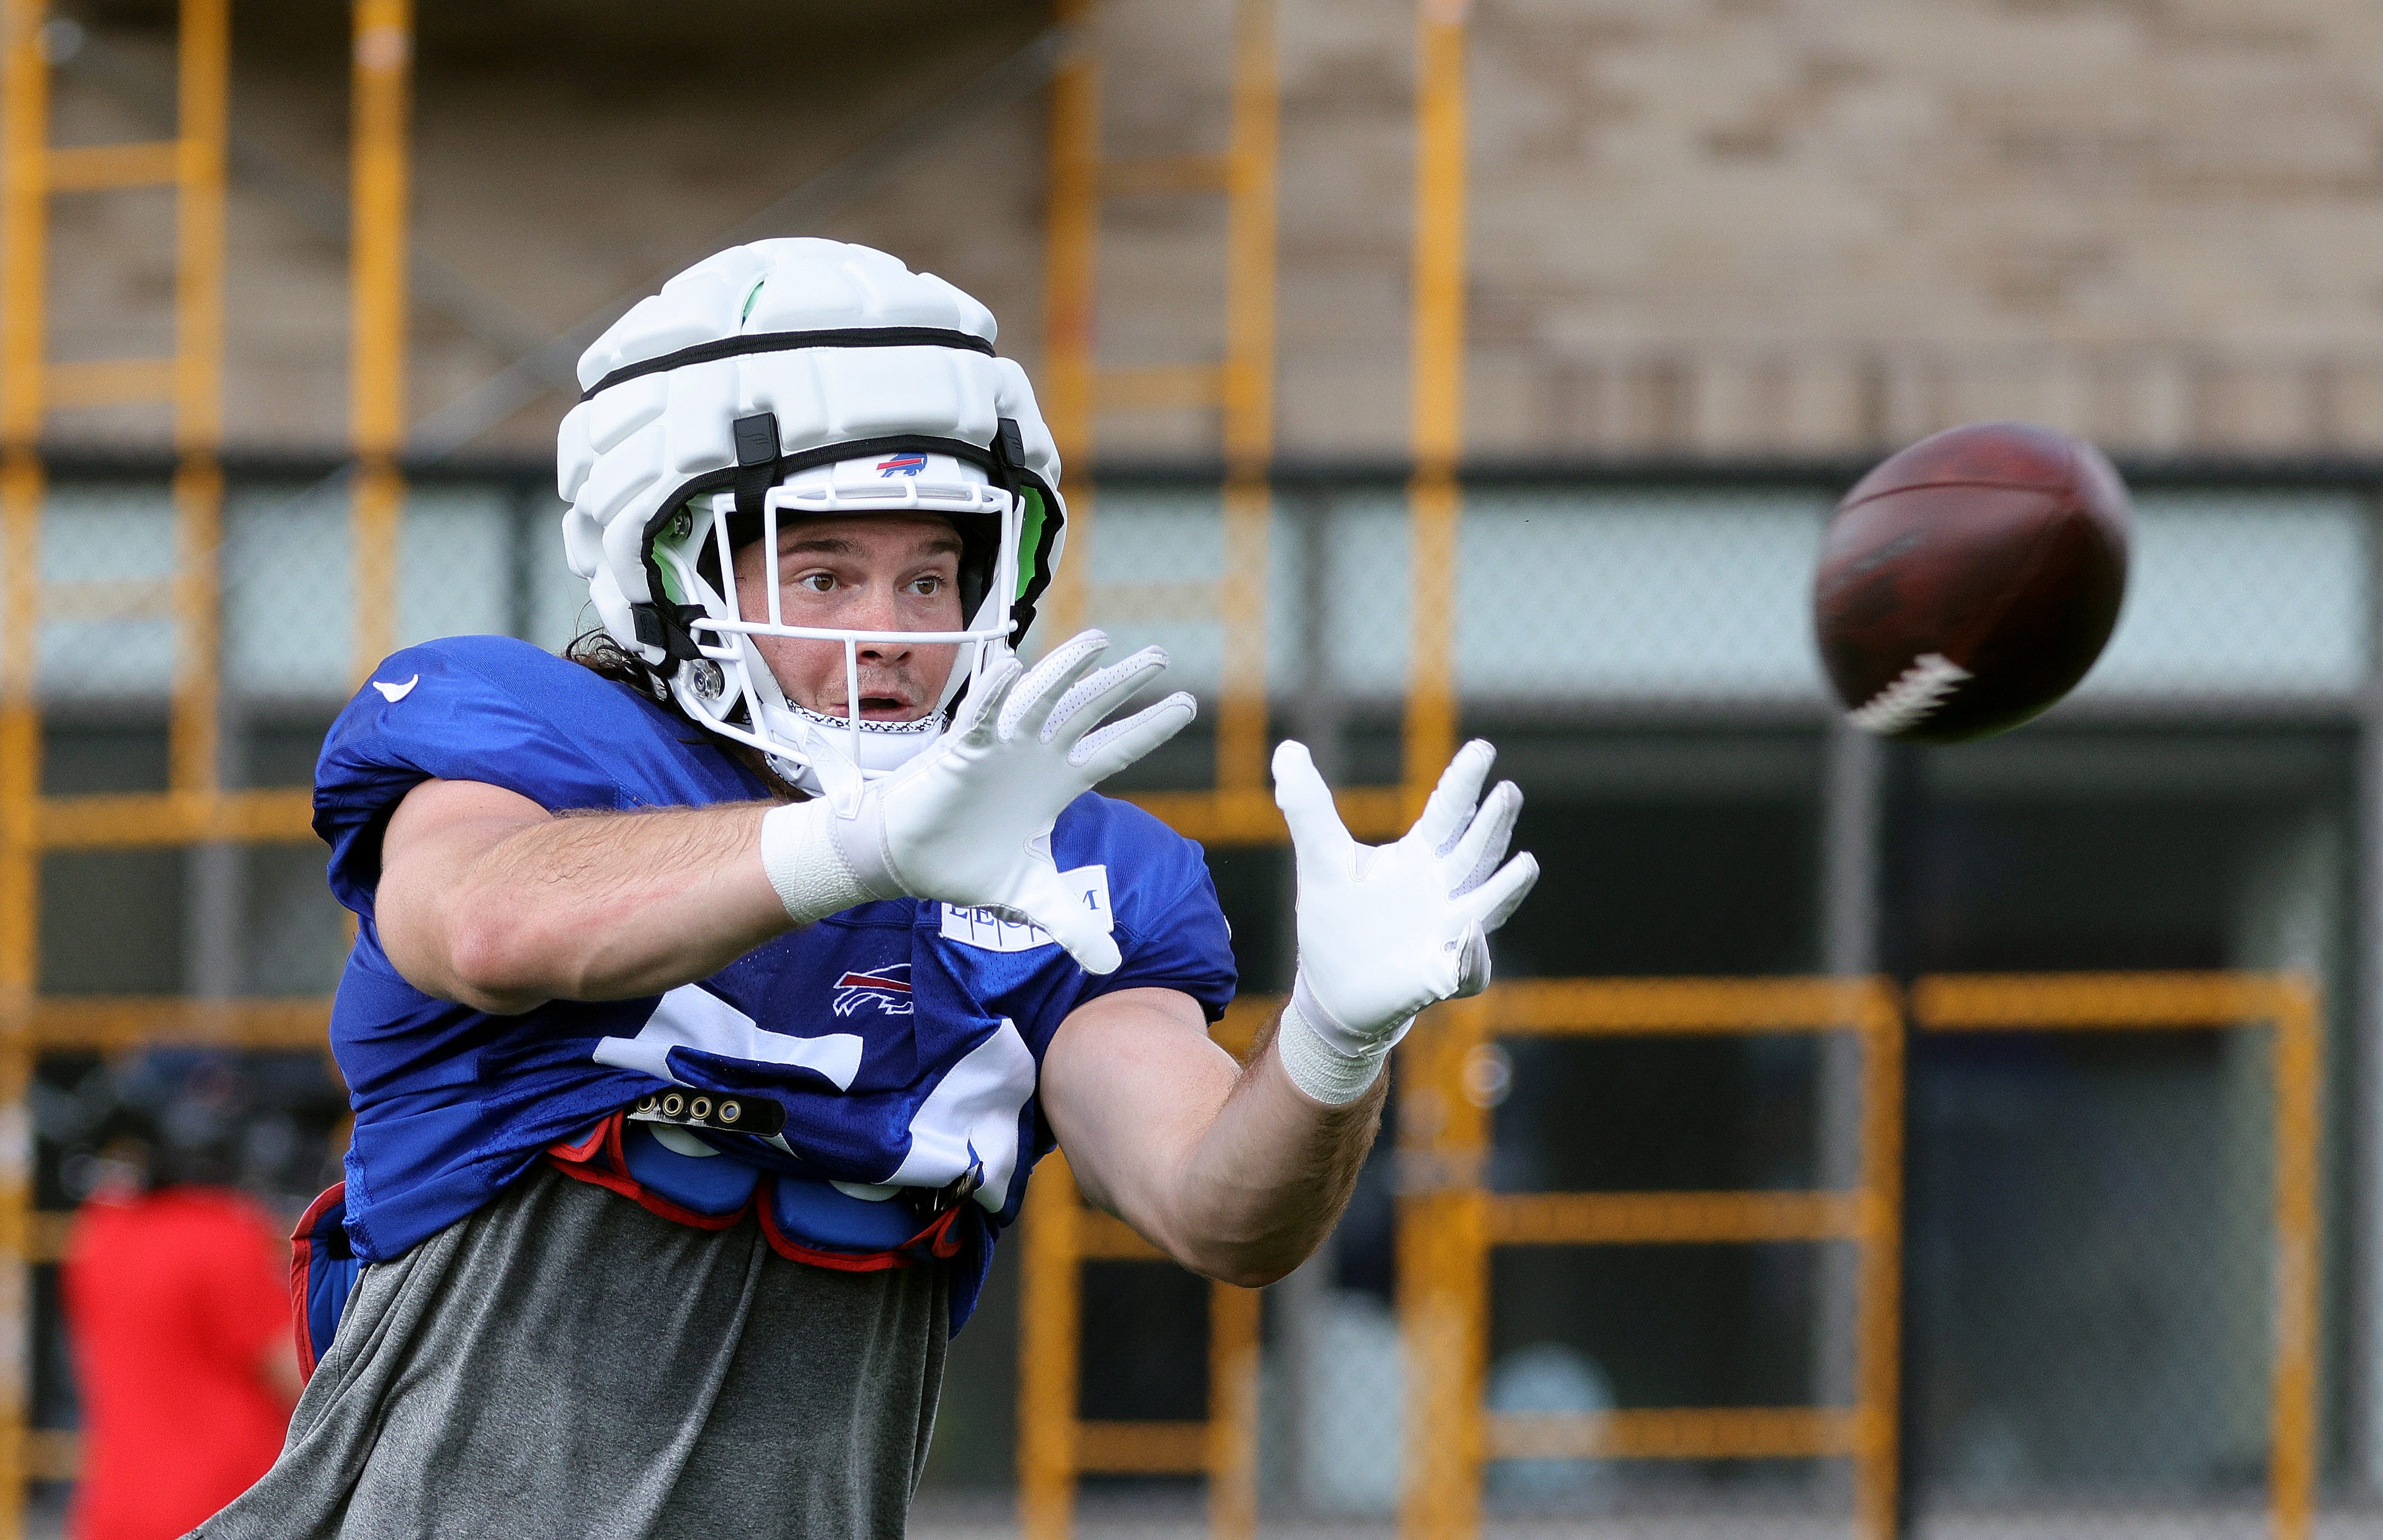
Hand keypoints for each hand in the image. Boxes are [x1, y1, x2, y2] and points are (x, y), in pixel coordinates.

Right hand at [806, 630, 1193, 972]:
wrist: (912, 863)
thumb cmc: (970, 865)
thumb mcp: (1032, 899)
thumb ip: (1073, 924)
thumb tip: (1114, 966)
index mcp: (1059, 782)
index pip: (1115, 749)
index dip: (1149, 726)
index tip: (1185, 703)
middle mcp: (1036, 755)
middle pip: (1088, 711)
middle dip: (1122, 684)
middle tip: (1159, 656)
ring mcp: (1001, 748)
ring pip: (1040, 700)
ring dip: (1066, 670)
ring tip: (1098, 641)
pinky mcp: (961, 752)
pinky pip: (981, 718)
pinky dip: (995, 695)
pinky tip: (1012, 667)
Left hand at [1272, 738, 1537, 1100]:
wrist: (1333, 990)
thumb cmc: (1336, 922)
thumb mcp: (1320, 860)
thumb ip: (1307, 807)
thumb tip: (1286, 748)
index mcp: (1419, 858)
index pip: (1447, 813)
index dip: (1464, 782)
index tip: (1483, 749)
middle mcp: (1443, 891)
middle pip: (1475, 851)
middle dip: (1492, 824)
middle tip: (1507, 792)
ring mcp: (1447, 934)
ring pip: (1485, 905)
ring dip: (1505, 887)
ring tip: (1526, 863)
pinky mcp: (1438, 976)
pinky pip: (1464, 967)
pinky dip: (1471, 955)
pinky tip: (1471, 937)